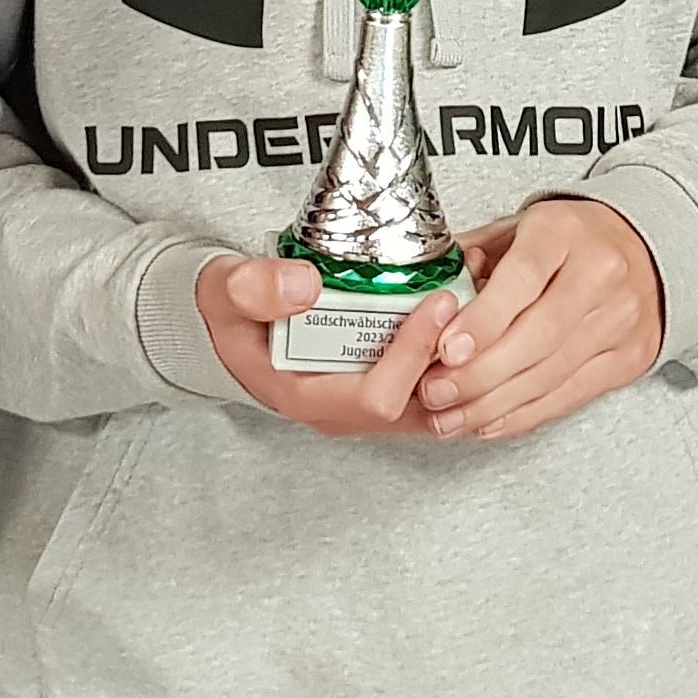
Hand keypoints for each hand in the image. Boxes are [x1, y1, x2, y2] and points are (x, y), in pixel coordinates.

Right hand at [196, 252, 462, 436]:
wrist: (223, 326)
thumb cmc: (227, 313)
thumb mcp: (225, 292)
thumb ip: (255, 288)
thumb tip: (305, 286)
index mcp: (305, 397)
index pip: (379, 398)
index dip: (414, 355)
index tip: (437, 302)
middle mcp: (340, 411)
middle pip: (419, 404)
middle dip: (452, 352)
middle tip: (472, 292)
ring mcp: (361, 404)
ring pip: (432, 397)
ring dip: (459, 351)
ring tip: (475, 290)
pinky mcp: (377, 387)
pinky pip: (427, 381)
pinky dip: (448, 348)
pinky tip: (459, 302)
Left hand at [414, 196, 662, 439]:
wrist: (644, 248)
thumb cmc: (568, 238)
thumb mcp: (517, 227)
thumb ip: (470, 257)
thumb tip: (421, 294)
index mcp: (564, 230)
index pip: (524, 277)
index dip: (484, 319)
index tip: (446, 349)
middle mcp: (600, 273)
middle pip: (539, 335)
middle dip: (479, 373)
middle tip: (435, 392)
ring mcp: (620, 319)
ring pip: (552, 373)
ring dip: (494, 403)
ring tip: (450, 416)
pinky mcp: (629, 358)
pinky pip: (571, 395)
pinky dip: (525, 414)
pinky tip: (490, 420)